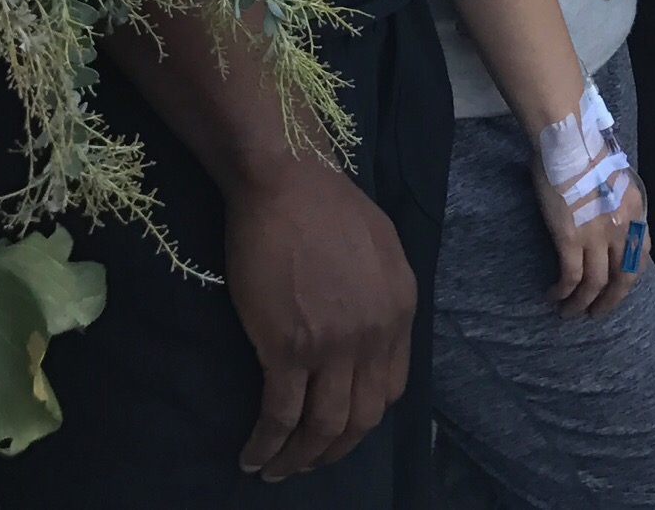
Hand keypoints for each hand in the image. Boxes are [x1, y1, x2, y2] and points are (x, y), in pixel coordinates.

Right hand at [226, 156, 418, 479]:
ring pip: (323, 426)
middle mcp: (374, 335)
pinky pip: (281, 415)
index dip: (365, 414)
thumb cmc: (328, 206)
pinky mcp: (287, 348)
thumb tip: (370, 333)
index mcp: (400, 310)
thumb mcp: (382, 250)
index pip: (392, 387)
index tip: (341, 424)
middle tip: (308, 462)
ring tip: (277, 470)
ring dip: (299, 458)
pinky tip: (253, 455)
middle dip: (334, 449)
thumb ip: (381, 297)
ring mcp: (333, 345)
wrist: (287, 183)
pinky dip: (267, 443)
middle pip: (362, 418)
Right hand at [533, 156, 648, 319]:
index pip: (641, 257)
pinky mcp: (571, 239)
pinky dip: (563, 293)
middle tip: (595, 314)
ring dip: (581, 305)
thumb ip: (616, 204)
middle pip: (622, 279)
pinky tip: (553, 297)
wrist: (568, 139)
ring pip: (595, 285)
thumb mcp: (615, 180)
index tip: (615, 288)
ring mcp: (598, 235)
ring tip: (569, 314)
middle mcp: (623, 228)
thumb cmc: (585, 151)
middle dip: (609, 302)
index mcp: (636, 212)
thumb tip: (605, 222)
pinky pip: (571, 278)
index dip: (628, 279)